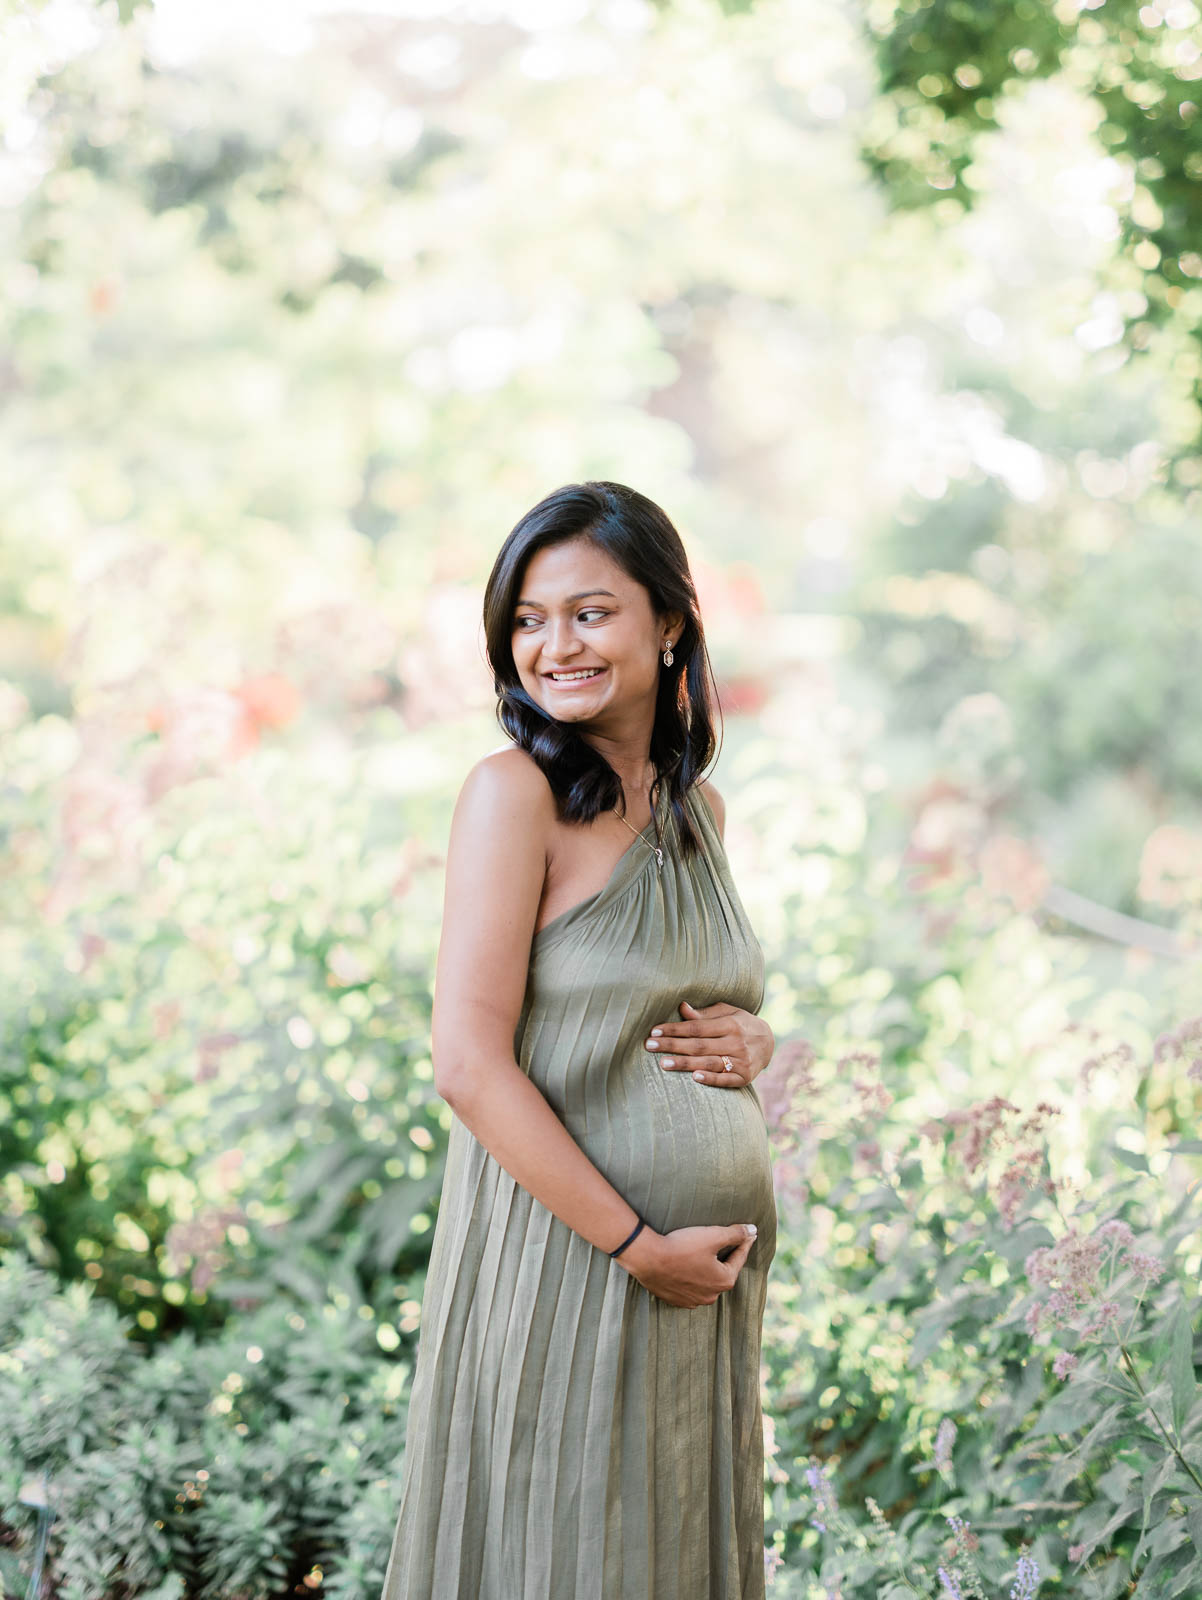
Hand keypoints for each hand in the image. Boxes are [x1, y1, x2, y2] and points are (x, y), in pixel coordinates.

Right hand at [617, 1222, 758, 1307]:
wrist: (648, 1259)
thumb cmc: (682, 1246)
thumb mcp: (712, 1236)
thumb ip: (735, 1234)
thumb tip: (753, 1230)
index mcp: (724, 1280)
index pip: (739, 1258)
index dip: (744, 1243)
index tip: (748, 1233)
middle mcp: (711, 1296)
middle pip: (723, 1272)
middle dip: (725, 1257)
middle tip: (725, 1243)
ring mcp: (692, 1301)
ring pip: (706, 1282)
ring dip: (707, 1269)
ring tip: (703, 1254)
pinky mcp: (676, 1300)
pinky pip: (690, 1288)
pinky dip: (692, 1278)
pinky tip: (686, 1266)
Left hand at [644, 1000, 774, 1088]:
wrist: (770, 1042)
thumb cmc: (741, 1024)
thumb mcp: (727, 1012)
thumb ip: (705, 1014)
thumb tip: (682, 1007)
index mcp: (730, 1024)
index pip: (697, 1027)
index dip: (675, 1029)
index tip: (654, 1032)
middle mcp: (736, 1042)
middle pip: (699, 1045)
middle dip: (673, 1045)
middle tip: (649, 1047)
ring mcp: (741, 1061)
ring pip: (709, 1062)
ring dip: (685, 1064)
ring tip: (663, 1064)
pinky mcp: (744, 1077)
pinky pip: (725, 1080)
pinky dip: (711, 1079)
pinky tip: (694, 1078)